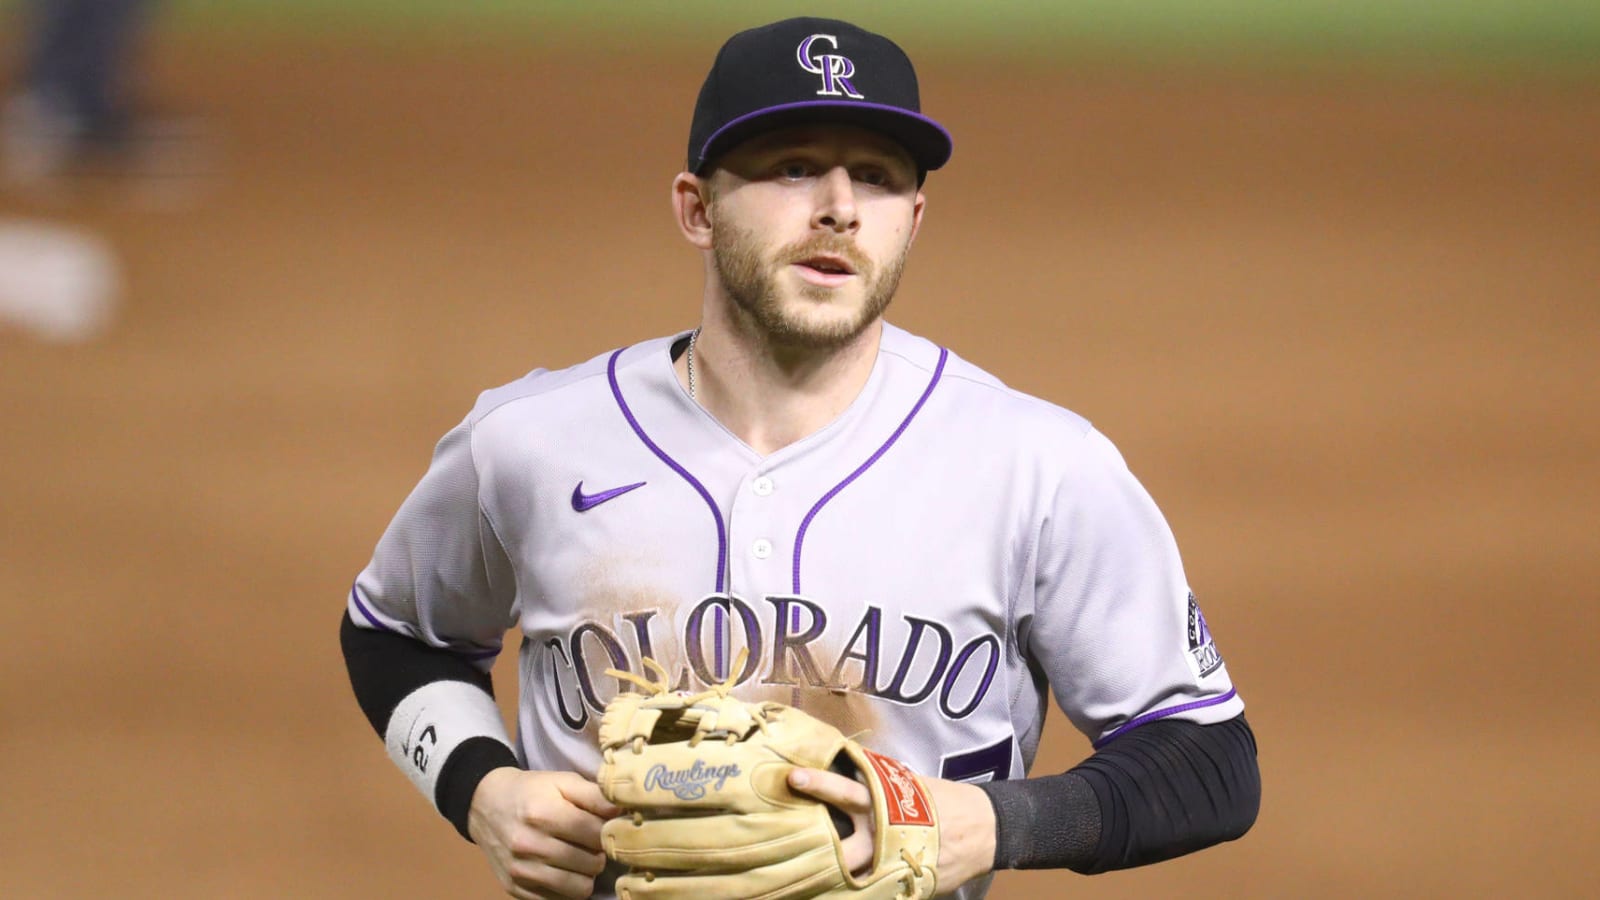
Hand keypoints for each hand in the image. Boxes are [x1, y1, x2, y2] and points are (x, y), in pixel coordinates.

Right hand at [467, 767, 621, 899]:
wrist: (486, 804)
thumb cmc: (533, 791)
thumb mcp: (563, 781)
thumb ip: (595, 795)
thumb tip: (623, 811)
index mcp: (543, 814)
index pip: (596, 834)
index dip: (608, 830)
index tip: (604, 825)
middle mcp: (529, 845)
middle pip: (592, 863)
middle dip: (598, 853)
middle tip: (591, 843)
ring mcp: (520, 871)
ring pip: (579, 888)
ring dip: (586, 874)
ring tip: (580, 858)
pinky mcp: (514, 889)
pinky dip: (567, 888)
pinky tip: (563, 870)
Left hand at [789, 768, 995, 893]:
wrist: (985, 829)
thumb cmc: (943, 800)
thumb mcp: (910, 785)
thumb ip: (877, 782)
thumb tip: (844, 763)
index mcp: (887, 804)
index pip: (847, 791)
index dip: (819, 784)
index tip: (792, 778)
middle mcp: (885, 835)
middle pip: (842, 846)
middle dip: (814, 848)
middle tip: (780, 844)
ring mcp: (893, 864)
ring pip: (851, 877)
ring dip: (827, 879)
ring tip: (795, 881)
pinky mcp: (904, 886)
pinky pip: (871, 895)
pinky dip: (852, 895)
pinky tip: (829, 895)